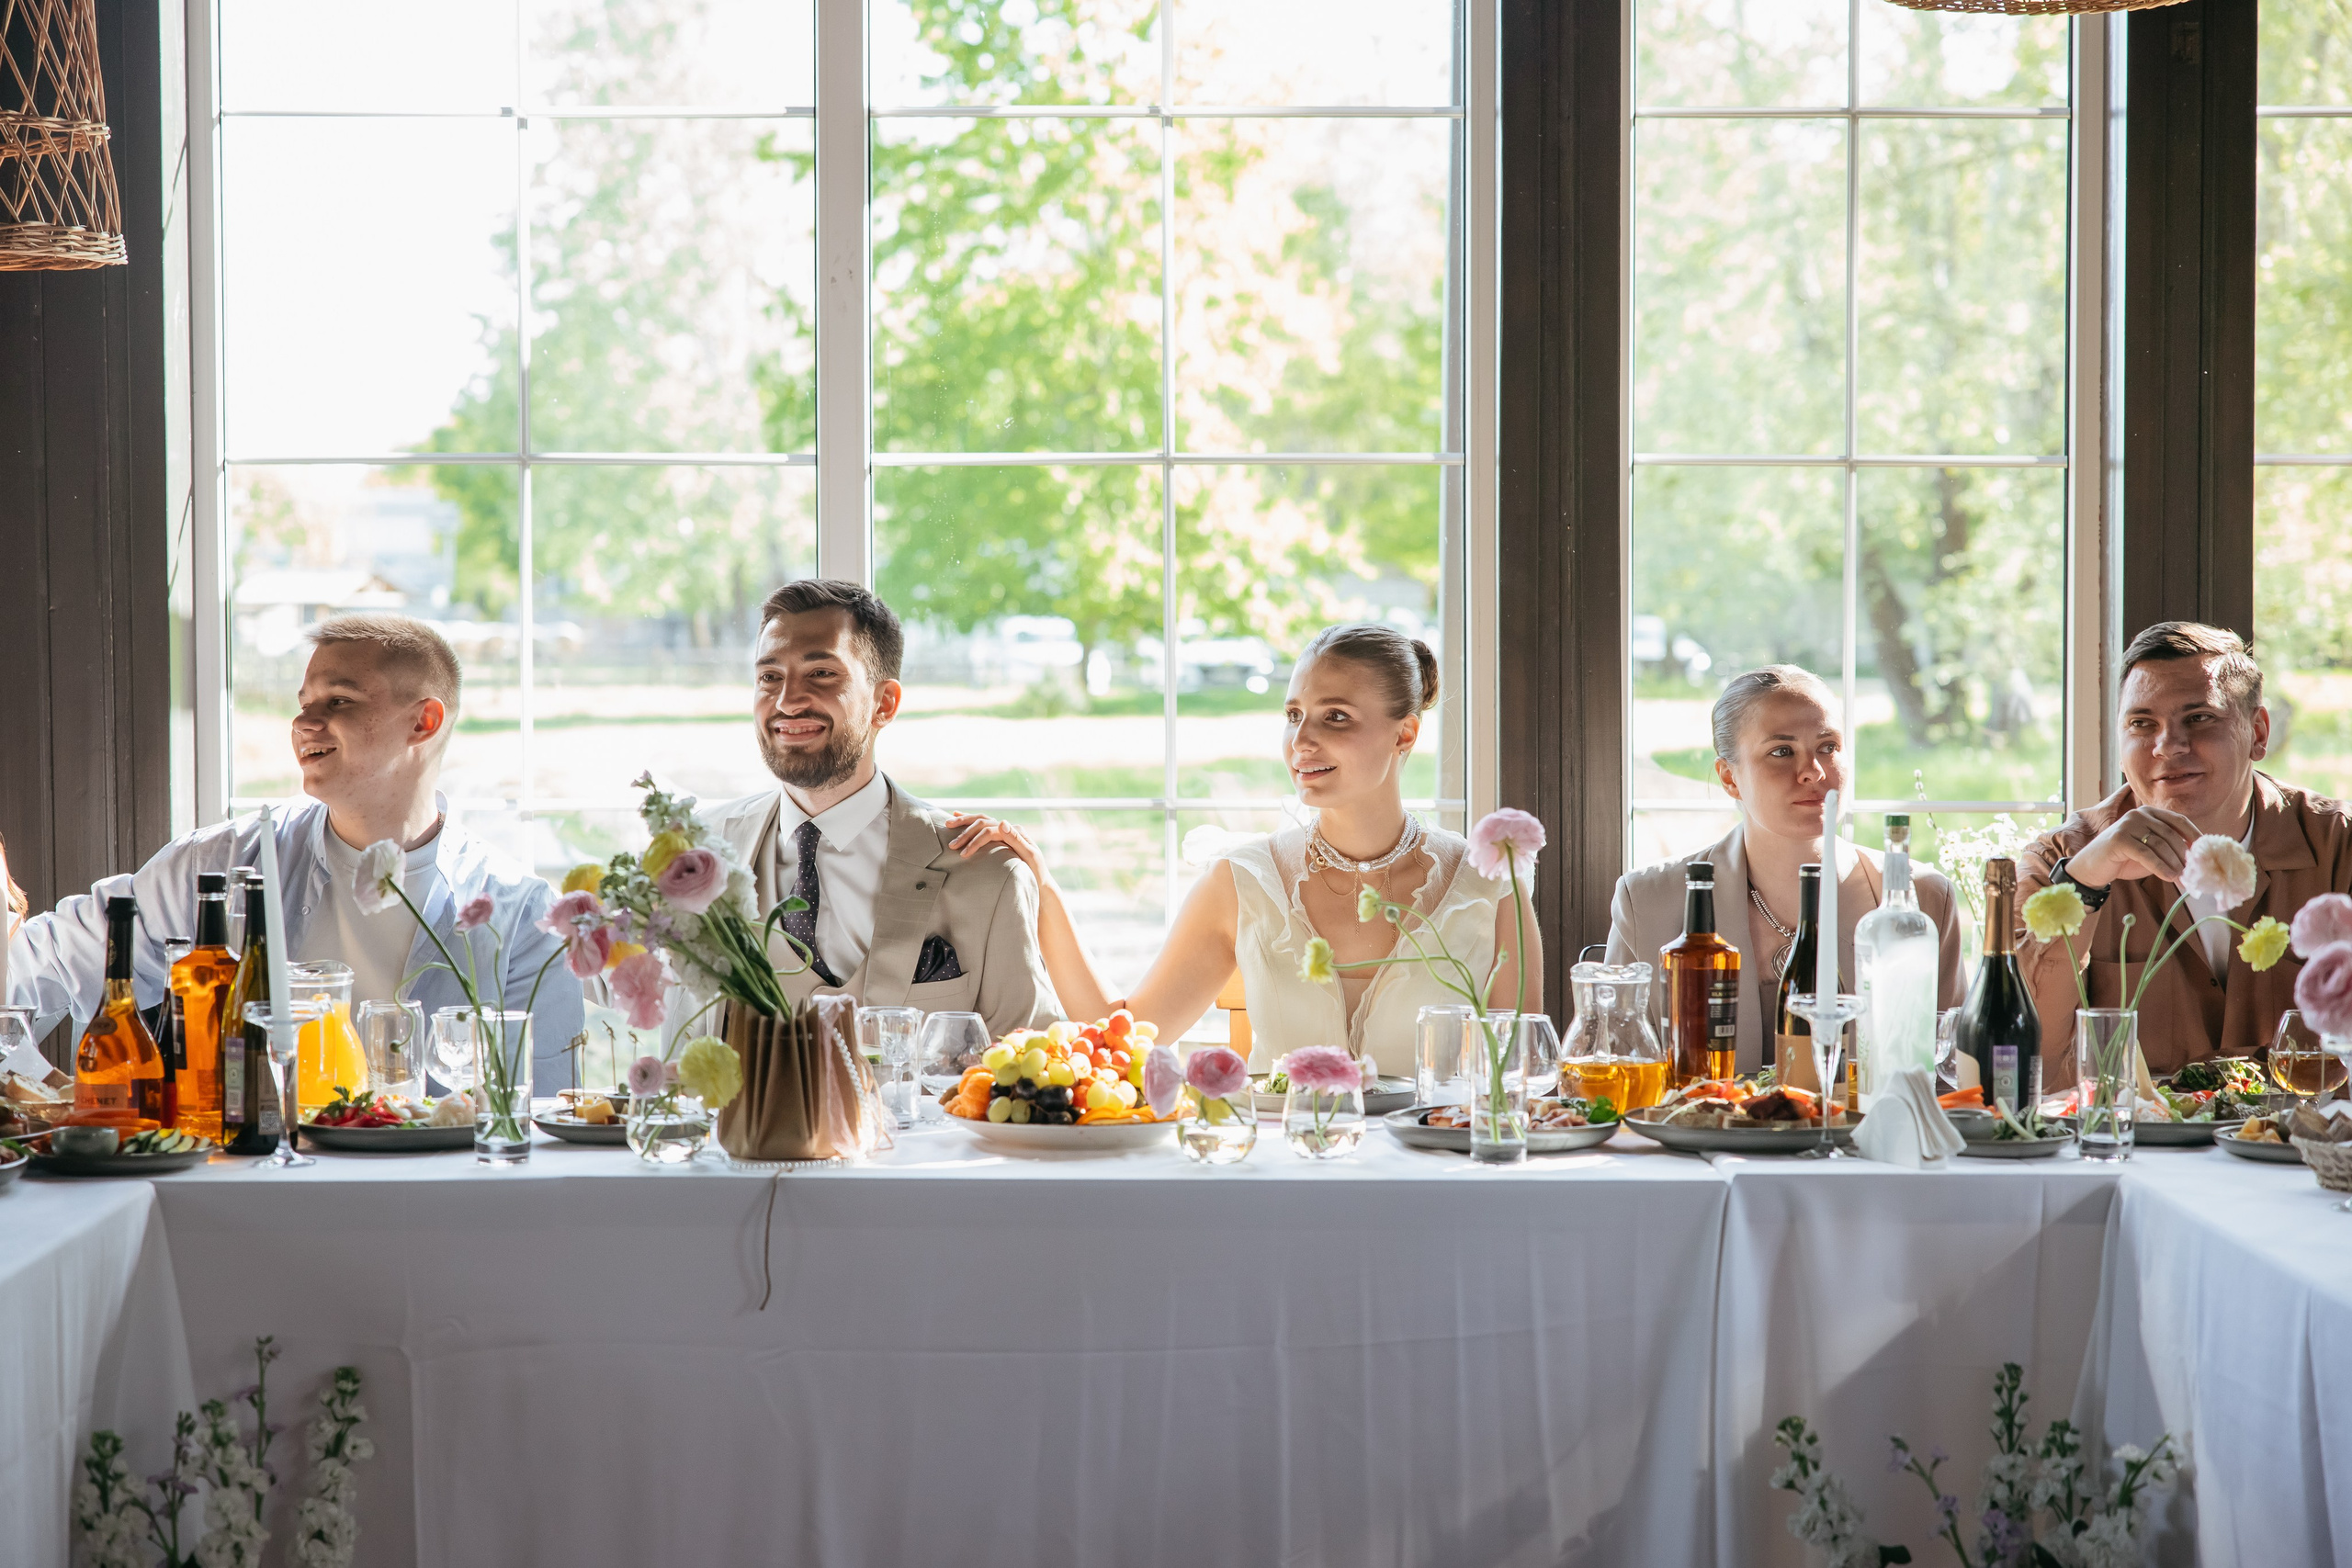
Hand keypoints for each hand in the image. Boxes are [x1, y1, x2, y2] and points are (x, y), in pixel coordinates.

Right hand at [945, 814, 1046, 878]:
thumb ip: (1016, 839)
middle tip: (952, 845)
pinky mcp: (1000, 838)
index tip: (963, 854)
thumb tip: (1002, 822)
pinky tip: (957, 816)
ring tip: (948, 824)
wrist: (1040, 881)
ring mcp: (1004, 832)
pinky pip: (982, 825)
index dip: (975, 840)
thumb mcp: (1029, 856)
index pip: (990, 830)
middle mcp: (1009, 828)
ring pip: (981, 820)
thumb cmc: (1036, 872)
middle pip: (983, 823)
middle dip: (966, 832)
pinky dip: (969, 820)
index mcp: (1016, 831)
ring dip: (964, 822)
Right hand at [2068, 805, 2202, 887]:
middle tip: (2193, 872)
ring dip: (2174, 863)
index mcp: (2149, 813)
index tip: (2206, 853)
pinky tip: (2168, 877)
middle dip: (2184, 855)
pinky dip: (2160, 866)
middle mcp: (2139, 814)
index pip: (2179, 821)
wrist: (2092, 867)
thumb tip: (2196, 859)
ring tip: (2181, 878)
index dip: (2194, 836)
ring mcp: (2127, 824)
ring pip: (2160, 844)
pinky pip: (2146, 853)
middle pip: (2171, 834)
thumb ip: (2169, 850)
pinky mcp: (2119, 838)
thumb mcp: (2151, 851)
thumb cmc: (2124, 860)